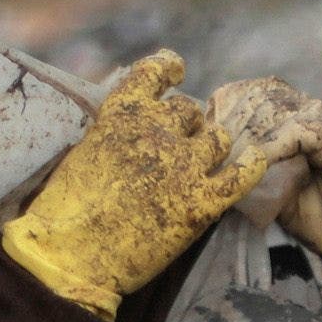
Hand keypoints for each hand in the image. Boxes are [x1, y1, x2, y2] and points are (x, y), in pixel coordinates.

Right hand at [0, 52, 265, 319]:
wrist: (70, 254)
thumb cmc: (65, 212)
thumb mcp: (85, 151)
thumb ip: (114, 134)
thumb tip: (137, 134)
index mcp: (122, 114)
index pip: (154, 72)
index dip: (170, 67)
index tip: (178, 72)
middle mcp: (157, 131)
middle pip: (189, 112)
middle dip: (187, 126)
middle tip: (178, 148)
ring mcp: (183, 166)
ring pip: (217, 139)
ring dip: (213, 147)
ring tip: (205, 163)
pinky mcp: (201, 202)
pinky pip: (242, 175)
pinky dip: (253, 165)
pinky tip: (256, 159)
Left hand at [202, 81, 321, 321]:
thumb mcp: (279, 198)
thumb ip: (256, 178)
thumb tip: (220, 172)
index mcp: (297, 124)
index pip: (254, 95)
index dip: (226, 107)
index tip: (203, 130)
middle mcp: (311, 114)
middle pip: (260, 92)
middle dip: (231, 115)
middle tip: (211, 144)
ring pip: (275, 105)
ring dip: (247, 130)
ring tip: (230, 157)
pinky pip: (297, 128)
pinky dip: (272, 143)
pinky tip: (256, 161)